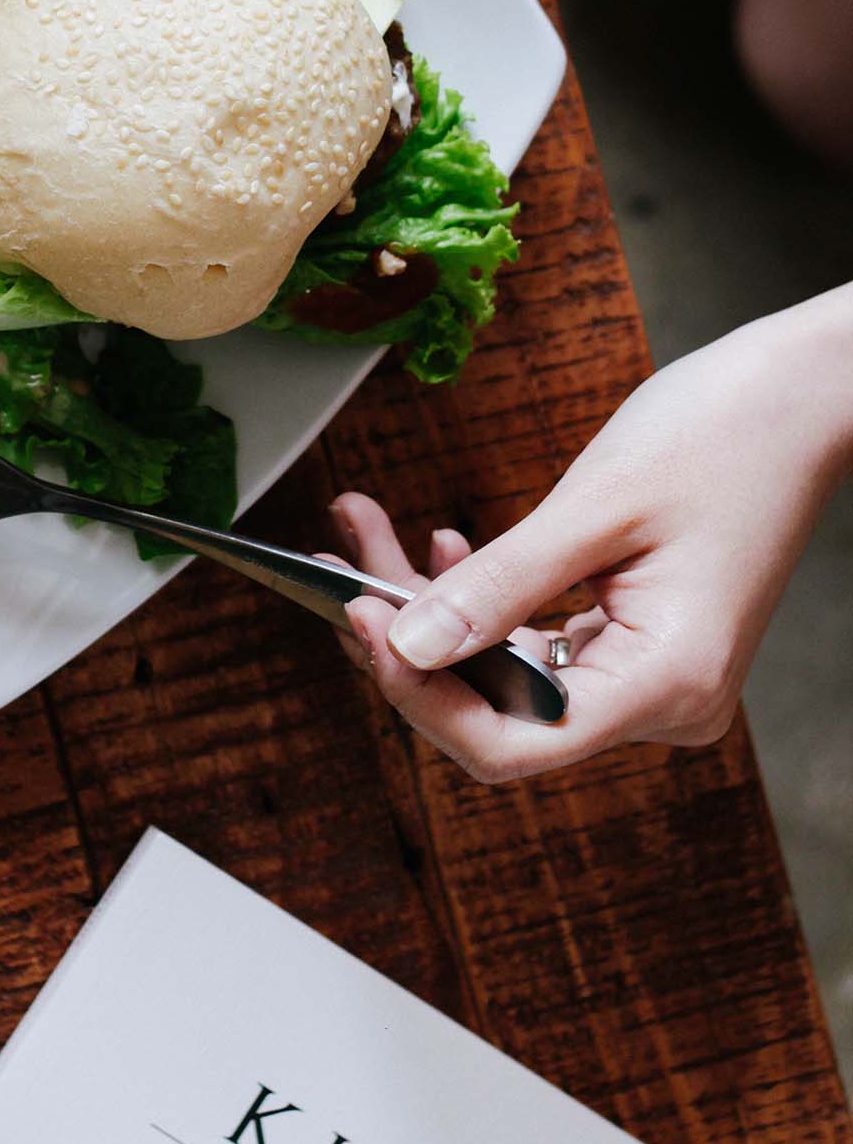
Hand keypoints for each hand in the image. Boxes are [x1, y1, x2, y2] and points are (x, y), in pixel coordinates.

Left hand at [333, 289, 852, 782]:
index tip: (359, 617)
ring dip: (432, 610)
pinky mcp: (637, 646)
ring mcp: (650, 679)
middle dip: (409, 640)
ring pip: (506, 675)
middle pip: (498, 713)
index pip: (510, 745)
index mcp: (665, 685)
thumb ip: (496, 587)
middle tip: (340, 563)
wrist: (803, 397)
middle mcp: (662, 703)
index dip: (420, 695)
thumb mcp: (593, 508)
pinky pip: (536, 645)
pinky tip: (441, 548)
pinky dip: (483, 602)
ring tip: (366, 534)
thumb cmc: (725, 435)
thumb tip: (403, 649)